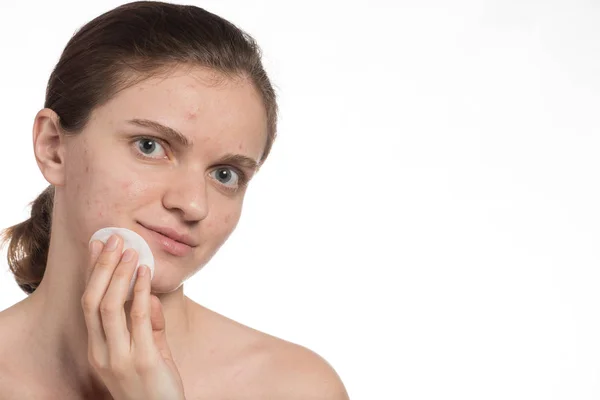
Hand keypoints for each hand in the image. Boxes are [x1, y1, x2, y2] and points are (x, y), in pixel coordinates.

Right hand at [82, 234, 185, 399]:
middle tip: (113, 239)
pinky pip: (138, 320)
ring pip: (110, 307)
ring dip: (119, 274)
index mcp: (99, 350)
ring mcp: (120, 358)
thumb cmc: (155, 387)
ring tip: (129, 250)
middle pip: (93, 301)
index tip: (98, 247)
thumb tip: (148, 296)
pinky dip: (140, 292)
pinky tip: (145, 273)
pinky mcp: (143, 361)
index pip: (89, 304)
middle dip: (102, 267)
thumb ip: (150, 326)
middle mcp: (103, 353)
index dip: (93, 274)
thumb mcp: (150, 352)